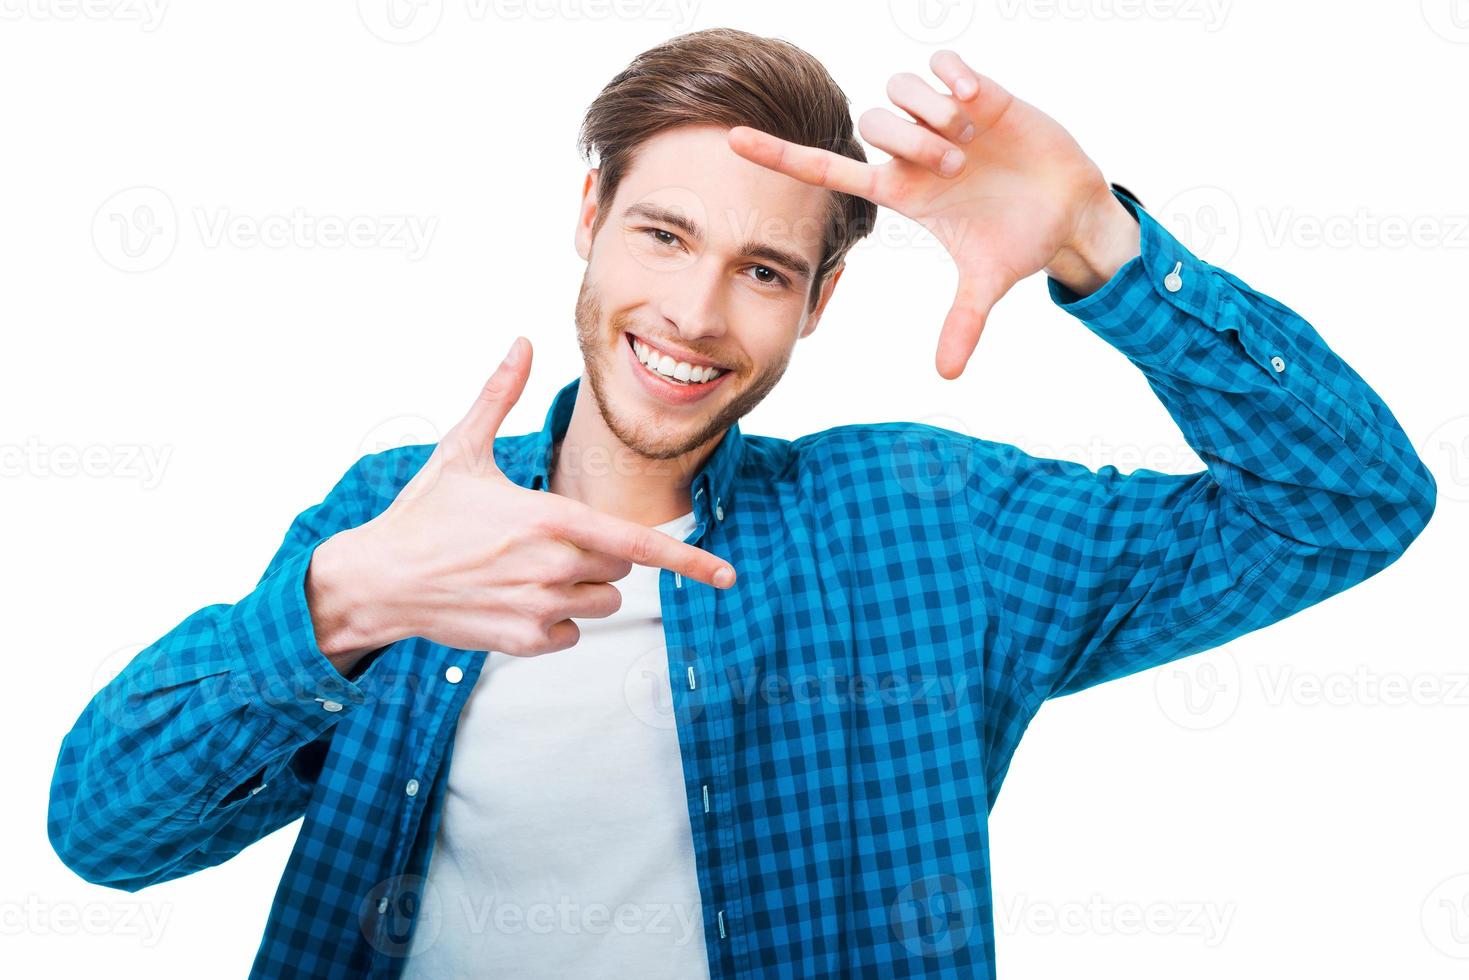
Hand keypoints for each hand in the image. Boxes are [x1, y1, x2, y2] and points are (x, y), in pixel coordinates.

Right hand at [310, 336, 736, 663]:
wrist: (378, 580)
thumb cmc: (423, 513)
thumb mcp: (461, 449)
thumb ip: (499, 395)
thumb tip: (520, 341)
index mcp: (550, 519)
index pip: (638, 545)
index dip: (689, 560)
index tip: (726, 575)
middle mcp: (552, 567)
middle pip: (620, 569)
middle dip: (598, 554)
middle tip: (545, 540)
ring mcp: (539, 609)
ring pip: (600, 603)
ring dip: (580, 589)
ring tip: (526, 570)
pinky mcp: (524, 642)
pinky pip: (572, 635)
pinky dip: (556, 622)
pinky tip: (514, 600)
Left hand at [727, 50, 1139, 379]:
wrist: (1069, 205)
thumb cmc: (1021, 240)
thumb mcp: (989, 282)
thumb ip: (963, 323)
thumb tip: (947, 376)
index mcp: (903, 191)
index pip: (827, 170)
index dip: (779, 155)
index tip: (731, 140)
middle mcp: (913, 152)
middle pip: (871, 125)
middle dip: (911, 144)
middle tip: (955, 167)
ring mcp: (942, 119)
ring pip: (899, 91)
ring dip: (932, 113)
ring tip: (970, 134)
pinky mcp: (976, 91)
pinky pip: (941, 63)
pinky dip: (954, 77)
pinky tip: (978, 101)